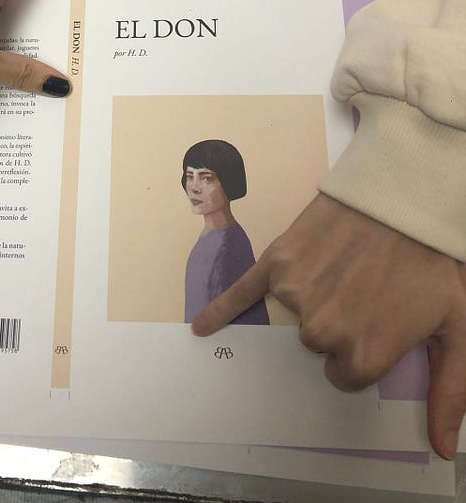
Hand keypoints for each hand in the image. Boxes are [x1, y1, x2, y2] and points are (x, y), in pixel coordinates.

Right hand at [190, 193, 465, 459]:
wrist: (405, 196)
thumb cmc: (434, 260)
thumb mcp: (457, 326)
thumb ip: (451, 390)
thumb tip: (441, 447)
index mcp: (364, 354)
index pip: (346, 374)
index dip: (361, 348)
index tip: (374, 321)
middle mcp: (323, 330)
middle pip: (319, 343)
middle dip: (339, 322)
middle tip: (364, 288)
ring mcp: (296, 294)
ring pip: (295, 315)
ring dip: (312, 298)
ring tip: (343, 266)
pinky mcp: (277, 262)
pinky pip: (242, 293)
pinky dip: (222, 310)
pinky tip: (203, 326)